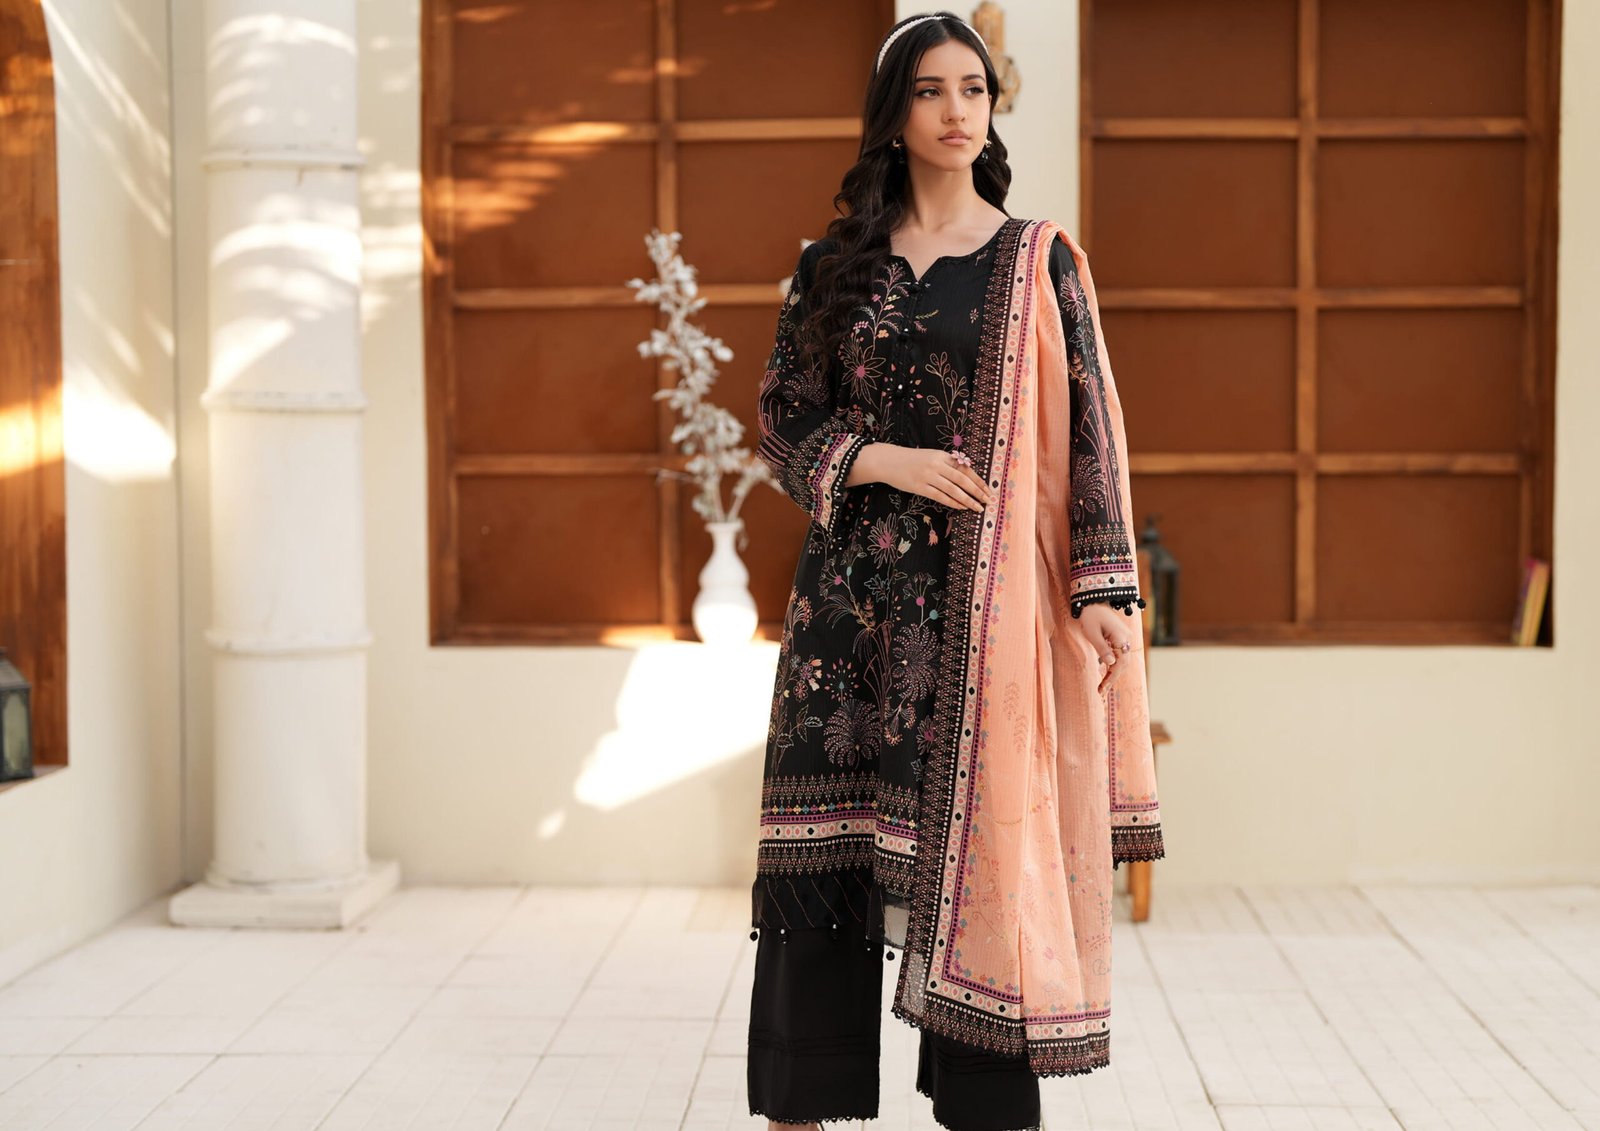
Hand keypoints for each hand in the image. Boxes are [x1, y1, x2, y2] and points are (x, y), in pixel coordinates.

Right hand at [878, 445, 992, 511]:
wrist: (888, 461)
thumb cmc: (911, 460)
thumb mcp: (931, 456)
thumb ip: (946, 464)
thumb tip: (966, 476)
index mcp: (941, 455)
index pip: (965, 468)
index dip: (978, 480)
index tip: (987, 489)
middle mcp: (936, 464)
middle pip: (962, 479)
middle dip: (977, 491)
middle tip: (987, 500)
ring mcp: (928, 476)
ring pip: (953, 489)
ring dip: (967, 500)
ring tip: (977, 508)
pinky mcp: (919, 487)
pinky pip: (940, 496)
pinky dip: (952, 502)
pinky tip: (961, 507)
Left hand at [1073, 603, 1138, 692]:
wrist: (1093, 601)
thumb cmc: (1090, 616)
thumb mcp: (1092, 634)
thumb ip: (1102, 649)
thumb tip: (1111, 664)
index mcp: (1121, 637)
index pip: (1120, 663)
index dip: (1112, 677)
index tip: (1102, 689)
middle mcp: (1127, 638)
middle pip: (1123, 664)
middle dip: (1112, 678)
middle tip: (1101, 691)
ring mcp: (1125, 637)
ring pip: (1122, 660)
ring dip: (1113, 673)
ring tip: (1102, 686)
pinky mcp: (1121, 637)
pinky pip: (1120, 654)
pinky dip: (1113, 665)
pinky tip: (1105, 673)